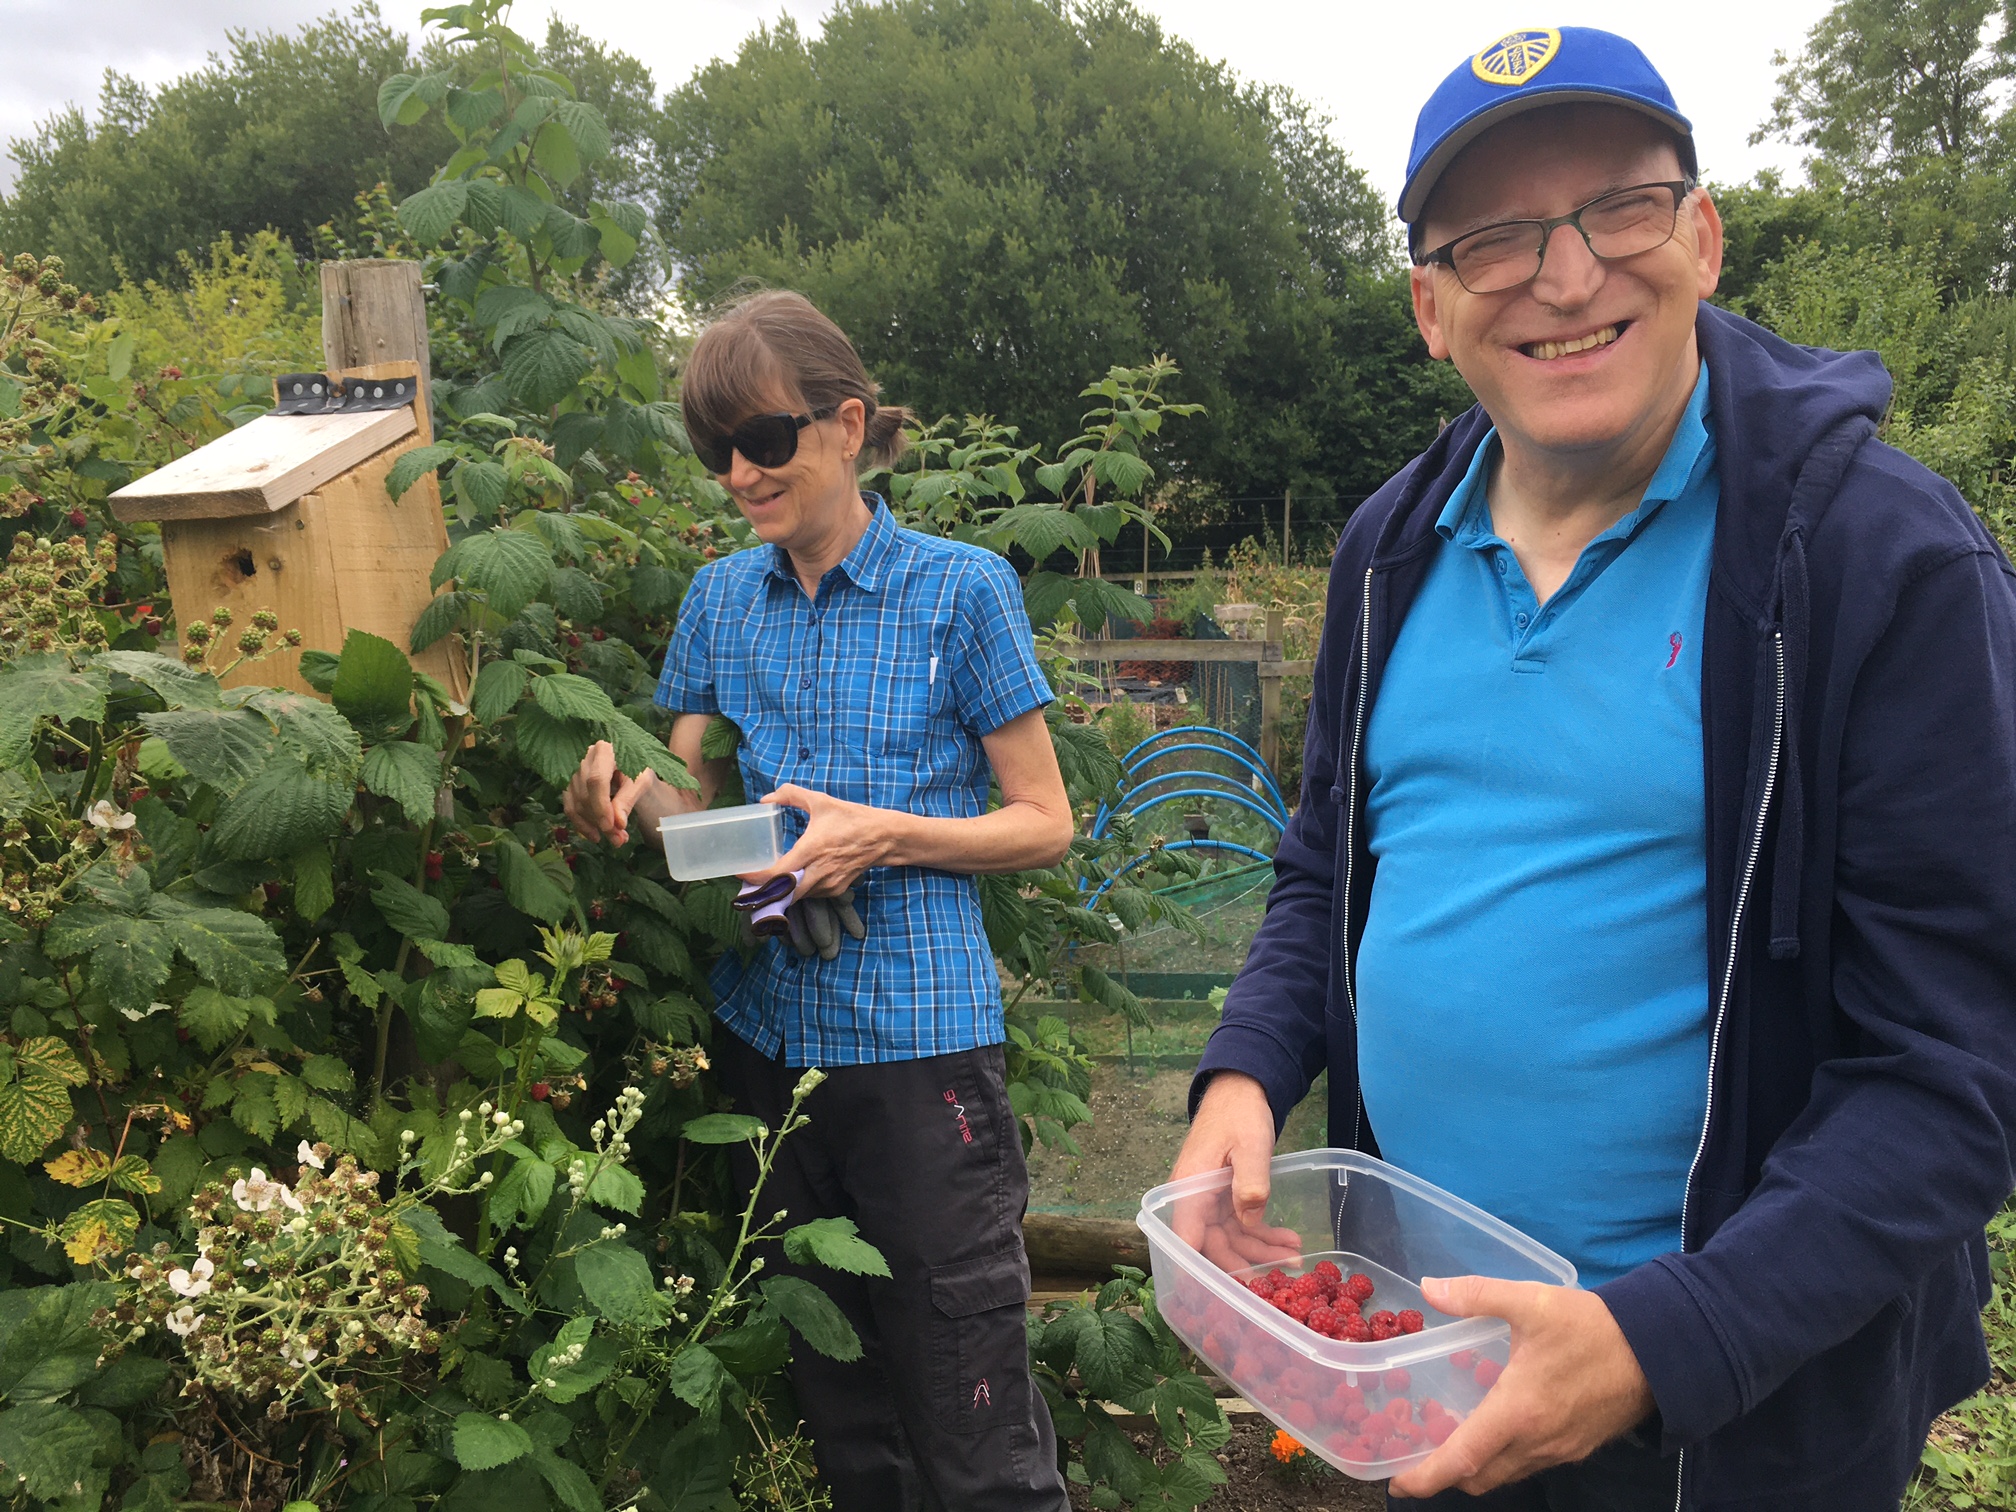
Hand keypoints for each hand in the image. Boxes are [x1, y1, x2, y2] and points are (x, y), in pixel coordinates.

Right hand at [563, 740, 665, 847]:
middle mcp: (584, 759)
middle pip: (586, 795)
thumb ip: (629, 799)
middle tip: (620, 839)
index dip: (601, 806)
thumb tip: (618, 823)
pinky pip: (570, 808)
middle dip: (602, 821)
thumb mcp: (641, 780)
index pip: (596, 780)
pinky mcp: (570, 785)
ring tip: (616, 839)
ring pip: (577, 804)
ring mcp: (574, 772)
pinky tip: (595, 836)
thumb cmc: (638, 768)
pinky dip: (581, 825)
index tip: (610, 827)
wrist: (631, 765)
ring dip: (594, 826)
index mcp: (604, 750)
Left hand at [751, 784, 898, 898]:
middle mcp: (819, 871)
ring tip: (765, 884)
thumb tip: (766, 798)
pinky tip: (792, 881)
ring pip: (796, 896)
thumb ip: (791, 795)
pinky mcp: (836, 890)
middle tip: (747, 886)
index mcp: (811, 850)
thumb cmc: (851, 818)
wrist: (884, 837)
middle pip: (783, 894)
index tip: (740, 874)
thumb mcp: (821, 801)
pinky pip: (810, 894)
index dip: (755, 878)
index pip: (777, 874)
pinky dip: (798, 890)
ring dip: (780, 892)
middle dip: (763, 893)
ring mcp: (828, 884)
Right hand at [1166, 1073, 1303, 1272]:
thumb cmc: (1239, 1113)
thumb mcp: (1249, 1144)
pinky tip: (1289, 1239)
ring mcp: (1210, 1200)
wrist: (1240, 1090)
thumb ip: (1250, 1182)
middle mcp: (1194, 1200)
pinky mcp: (1226, 1197)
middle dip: (1247, 1263)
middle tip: (1283, 1274)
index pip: (1187, 1240)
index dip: (1198, 1272)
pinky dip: (1264, 1234)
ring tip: (1296, 1257)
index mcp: (1190, 1190)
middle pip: (1213, 1246)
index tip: (1217, 1299)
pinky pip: (1242, 1225)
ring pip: (1231, 1238)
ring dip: (1261, 1250)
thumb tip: (1249, 1221)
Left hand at [1387, 1277, 1655, 1499]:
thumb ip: (1475, 1295)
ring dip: (1476, 1467)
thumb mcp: (1530, 1301)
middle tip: (1418, 1454)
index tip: (1398, 1484)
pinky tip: (1497, 1427)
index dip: (1427, 1477)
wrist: (1659, 1350)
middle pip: (1480, 1477)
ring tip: (1451, 1439)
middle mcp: (1536, 1444)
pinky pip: (1529, 1465)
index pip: (1462, 1460)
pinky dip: (1504, 1458)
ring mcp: (1559, 1450)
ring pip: (1506, 1474)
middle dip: (1445, 1475)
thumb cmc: (1591, 1328)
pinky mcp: (1577, 1447)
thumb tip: (1429, 1289)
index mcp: (1517, 1413)